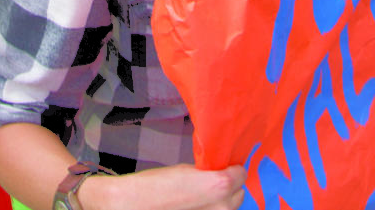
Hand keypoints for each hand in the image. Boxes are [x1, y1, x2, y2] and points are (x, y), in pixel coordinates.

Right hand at [81, 164, 246, 209]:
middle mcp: (222, 208)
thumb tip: (218, 172)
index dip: (232, 170)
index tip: (224, 168)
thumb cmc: (155, 185)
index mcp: (219, 186)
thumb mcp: (186, 171)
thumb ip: (208, 173)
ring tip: (201, 198)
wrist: (133, 206)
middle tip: (212, 183)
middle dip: (229, 189)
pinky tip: (194, 207)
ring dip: (220, 203)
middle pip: (238, 196)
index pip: (240, 175)